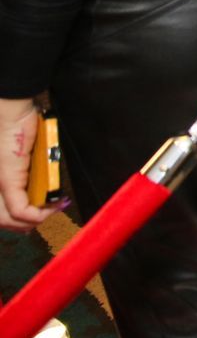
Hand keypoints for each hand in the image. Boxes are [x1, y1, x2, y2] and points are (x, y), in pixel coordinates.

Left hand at [0, 97, 53, 231]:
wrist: (11, 112)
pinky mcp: (7, 180)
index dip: (17, 222)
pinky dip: (36, 215)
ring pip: (10, 220)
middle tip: (45, 215)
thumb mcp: (21, 156)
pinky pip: (20, 209)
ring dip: (33, 221)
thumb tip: (42, 188)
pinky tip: (48, 210)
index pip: (0, 214)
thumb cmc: (17, 128)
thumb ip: (25, 173)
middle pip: (3, 221)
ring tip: (50, 212)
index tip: (38, 214)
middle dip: (26, 225)